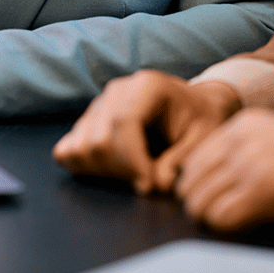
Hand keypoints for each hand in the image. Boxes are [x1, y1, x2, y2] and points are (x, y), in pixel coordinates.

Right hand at [53, 70, 240, 194]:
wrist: (194, 106)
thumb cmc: (201, 121)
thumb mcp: (205, 138)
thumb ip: (182, 160)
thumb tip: (156, 184)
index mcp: (147, 86)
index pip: (123, 122)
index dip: (132, 160)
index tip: (149, 186)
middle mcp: (117, 90)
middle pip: (100, 138)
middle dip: (122, 171)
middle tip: (148, 183)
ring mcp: (99, 103)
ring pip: (82, 146)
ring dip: (105, 172)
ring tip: (134, 174)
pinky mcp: (89, 120)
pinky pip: (69, 149)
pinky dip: (84, 166)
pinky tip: (112, 170)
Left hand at [176, 108, 273, 229]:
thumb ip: (249, 152)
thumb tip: (216, 183)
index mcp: (245, 123)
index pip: (195, 156)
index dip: (197, 184)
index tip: (209, 201)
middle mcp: (242, 139)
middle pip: (190, 179)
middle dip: (198, 203)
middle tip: (215, 220)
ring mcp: (251, 163)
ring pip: (199, 200)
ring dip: (209, 219)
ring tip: (229, 226)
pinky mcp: (264, 192)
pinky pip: (221, 218)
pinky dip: (225, 229)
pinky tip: (245, 229)